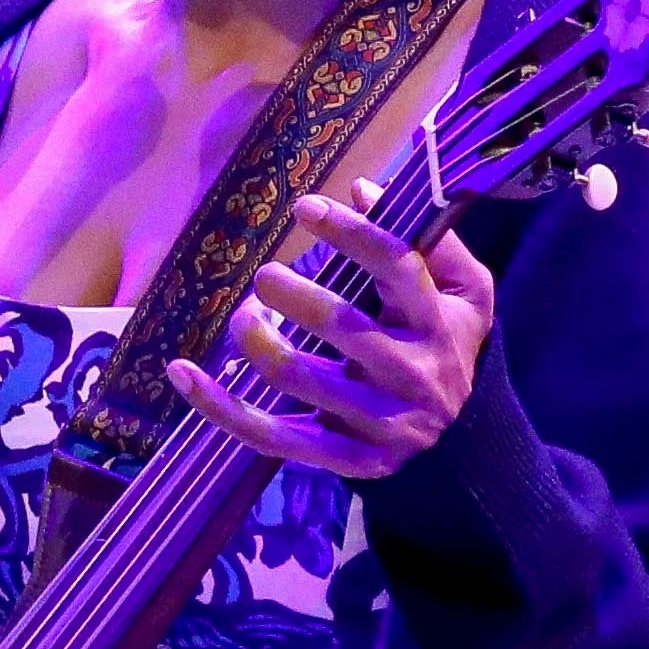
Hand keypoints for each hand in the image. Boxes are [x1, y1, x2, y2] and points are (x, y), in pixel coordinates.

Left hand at [172, 196, 491, 481]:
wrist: (465, 440)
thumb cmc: (447, 345)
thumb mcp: (466, 292)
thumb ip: (430, 239)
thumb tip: (363, 187)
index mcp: (439, 324)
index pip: (399, 268)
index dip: (351, 233)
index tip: (305, 207)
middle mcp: (414, 374)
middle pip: (344, 327)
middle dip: (294, 294)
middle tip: (263, 277)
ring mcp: (380, 423)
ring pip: (300, 379)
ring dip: (256, 340)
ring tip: (242, 317)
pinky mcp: (347, 460)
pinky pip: (271, 436)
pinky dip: (220, 406)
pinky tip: (182, 373)